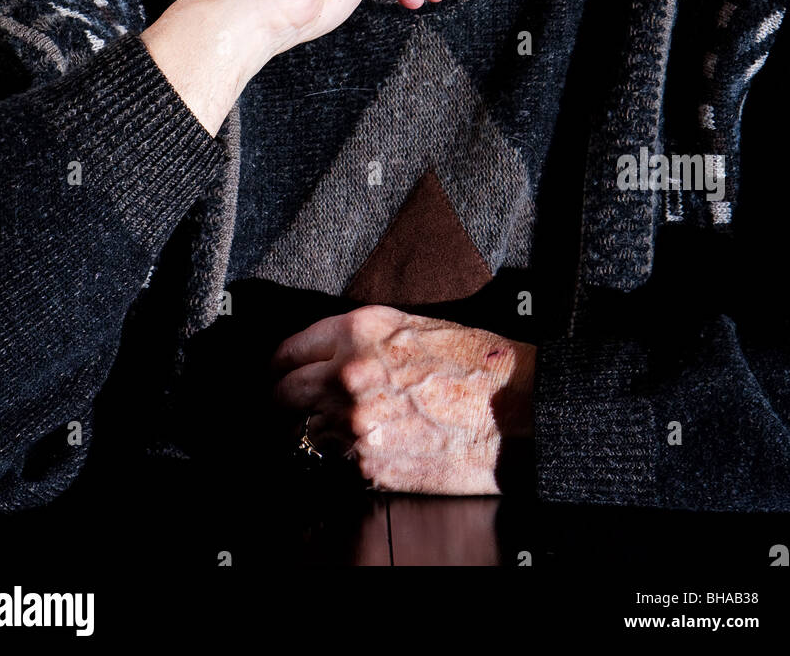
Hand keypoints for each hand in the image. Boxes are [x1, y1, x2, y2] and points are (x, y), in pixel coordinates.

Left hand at [271, 304, 535, 494]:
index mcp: (356, 332)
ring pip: (305, 431)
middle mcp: (347, 376)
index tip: (275, 373)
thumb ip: (359, 338)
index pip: (288, 350)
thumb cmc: (473, 362)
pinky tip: (365, 444)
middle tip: (284, 405)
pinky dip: (342, 454)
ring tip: (338, 425)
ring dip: (313, 429)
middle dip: (281, 399)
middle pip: (283, 394)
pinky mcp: (369, 464)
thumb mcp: (410, 325)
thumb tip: (325, 355)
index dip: (278, 365)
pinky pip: (335, 460)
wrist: (514, 409)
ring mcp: (355, 424)